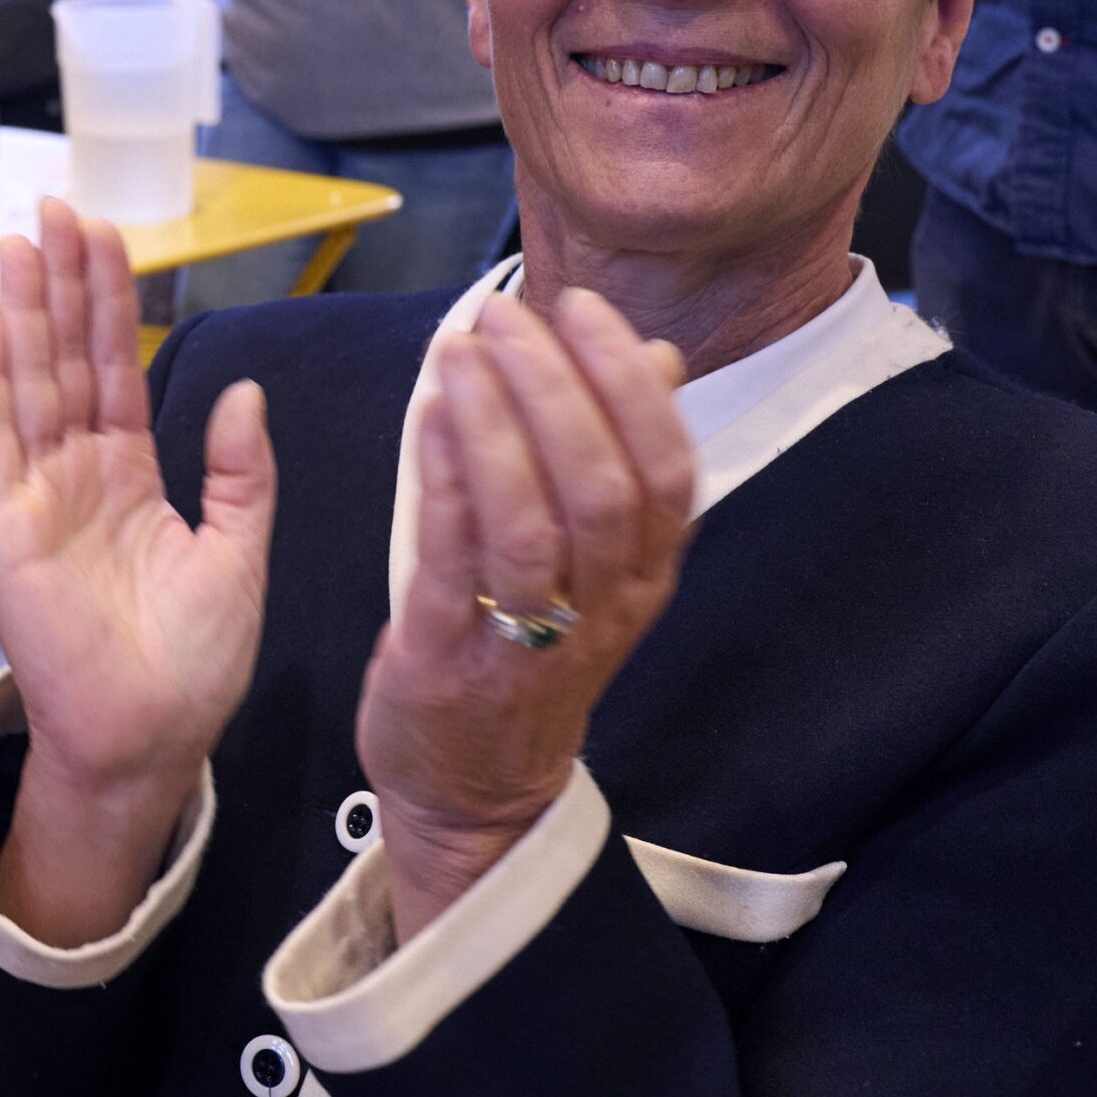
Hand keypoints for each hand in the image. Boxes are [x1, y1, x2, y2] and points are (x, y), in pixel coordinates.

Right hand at [0, 199, 275, 945]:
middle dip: (60, 282)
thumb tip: (247, 389)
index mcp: (128, 473)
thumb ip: (242, 472)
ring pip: (27, 382)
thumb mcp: (238, 552)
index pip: (115, 365)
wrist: (153, 737)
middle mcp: (74, 472)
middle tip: (55, 206)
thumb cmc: (195, 661)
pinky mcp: (1, 528)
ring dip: (22, 310)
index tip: (104, 231)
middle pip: (64, 357)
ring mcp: (34, 495)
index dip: (110, 299)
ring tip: (21, 240)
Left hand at [357, 289, 694, 942]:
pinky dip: (445, 479)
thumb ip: (621, 455)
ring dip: (497, 423)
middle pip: (603, 486)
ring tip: (461, 351)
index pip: (667, 467)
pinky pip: (455, 560)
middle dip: (556, 385)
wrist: (473, 790)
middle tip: (504, 317)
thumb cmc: (531, 647)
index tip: (579, 307)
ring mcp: (530, 641)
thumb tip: (657, 357)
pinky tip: (429, 414)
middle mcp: (605, 608)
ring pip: (534, 522)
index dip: (626, 380)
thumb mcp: (598, 560)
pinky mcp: (452, 660)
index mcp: (646, 574)